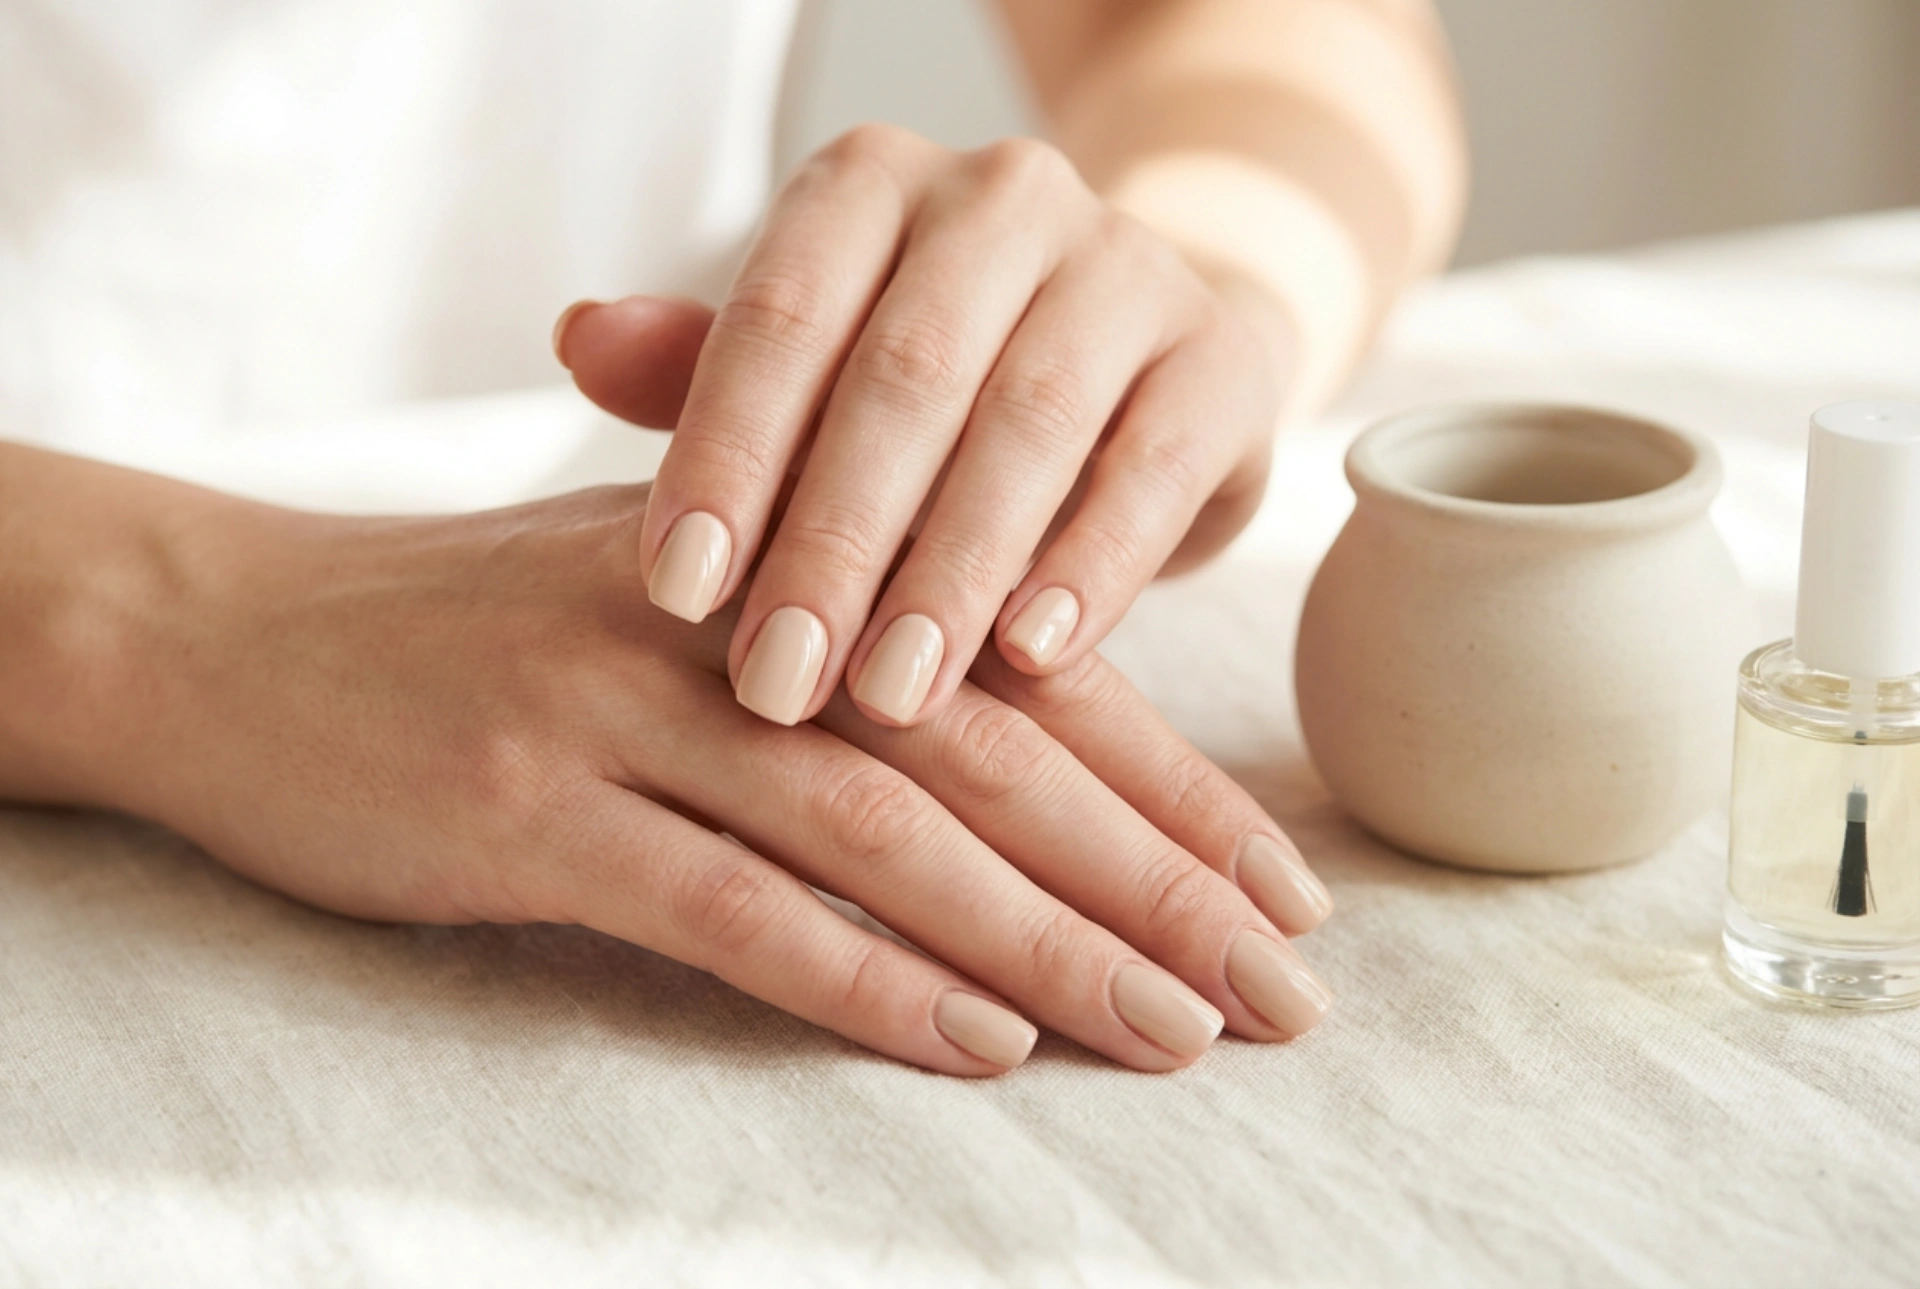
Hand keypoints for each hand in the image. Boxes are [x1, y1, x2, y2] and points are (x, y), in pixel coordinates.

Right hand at [70, 470, 1330, 1075]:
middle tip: (1288, 990)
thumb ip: (837, 658)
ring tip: (1177, 1031)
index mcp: (799, 565)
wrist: (240, 635)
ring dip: (1047, 944)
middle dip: (1158, 880)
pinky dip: (864, 980)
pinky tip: (975, 1043)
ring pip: (886, 837)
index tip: (1286, 888)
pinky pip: (729, 909)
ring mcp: (626, 714)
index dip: (1170, 787)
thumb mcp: (675, 606)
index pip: (1025, 680)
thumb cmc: (484, 631)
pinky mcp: (531, 811)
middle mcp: (737, 624)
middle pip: (993, 760)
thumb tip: (1019, 763)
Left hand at [554, 125, 1289, 728]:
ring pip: (1028, 420)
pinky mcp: (1222, 360)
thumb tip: (576, 339)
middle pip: (904, 372)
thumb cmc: (934, 388)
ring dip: (954, 569)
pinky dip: (1090, 566)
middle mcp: (1002, 197)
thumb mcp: (814, 373)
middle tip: (777, 682)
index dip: (727, 454)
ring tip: (893, 694)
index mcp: (873, 183)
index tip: (677, 592)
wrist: (1129, 366)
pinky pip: (1151, 467)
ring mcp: (1127, 267)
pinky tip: (1033, 657)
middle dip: (834, 541)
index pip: (782, 310)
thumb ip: (706, 371)